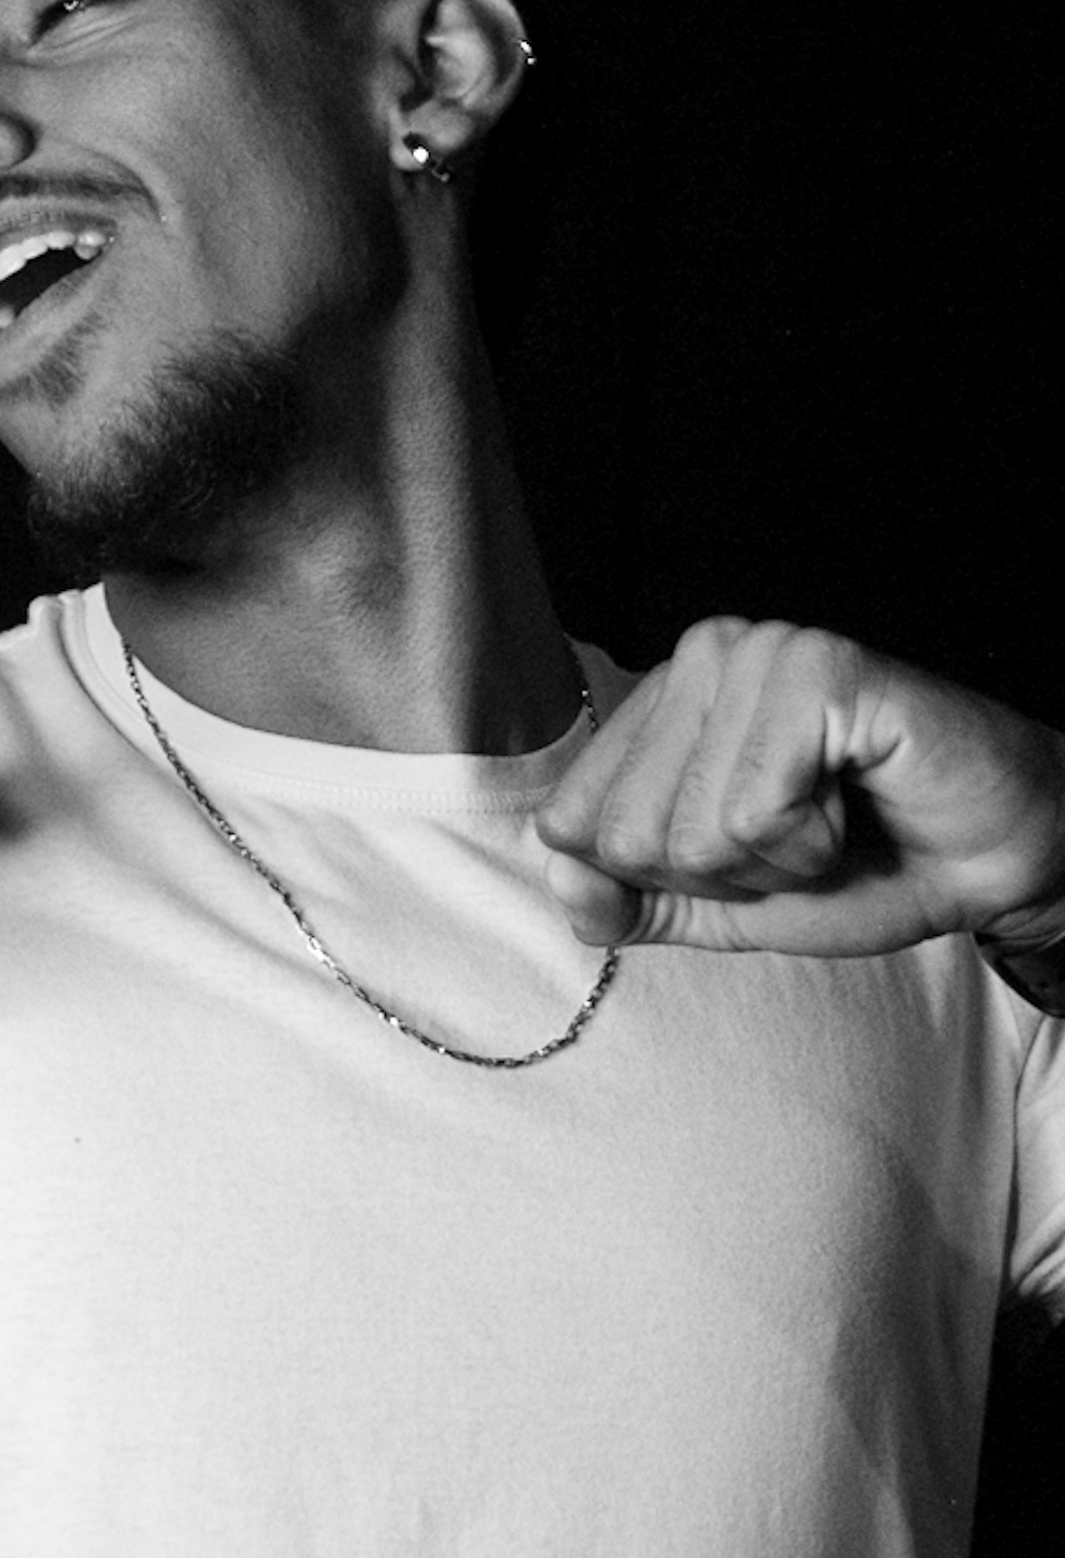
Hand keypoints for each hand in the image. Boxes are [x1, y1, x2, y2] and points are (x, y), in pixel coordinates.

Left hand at [531, 618, 1064, 955]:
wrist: (997, 863)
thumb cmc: (866, 864)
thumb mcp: (723, 903)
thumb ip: (631, 900)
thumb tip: (560, 879)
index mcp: (661, 703)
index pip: (570, 823)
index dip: (664, 878)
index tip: (748, 853)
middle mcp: (698, 659)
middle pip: (626, 835)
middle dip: (722, 875)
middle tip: (803, 841)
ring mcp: (756, 653)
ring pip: (691, 828)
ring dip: (775, 863)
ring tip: (834, 821)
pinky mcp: (815, 668)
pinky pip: (755, 809)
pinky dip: (811, 842)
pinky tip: (857, 800)